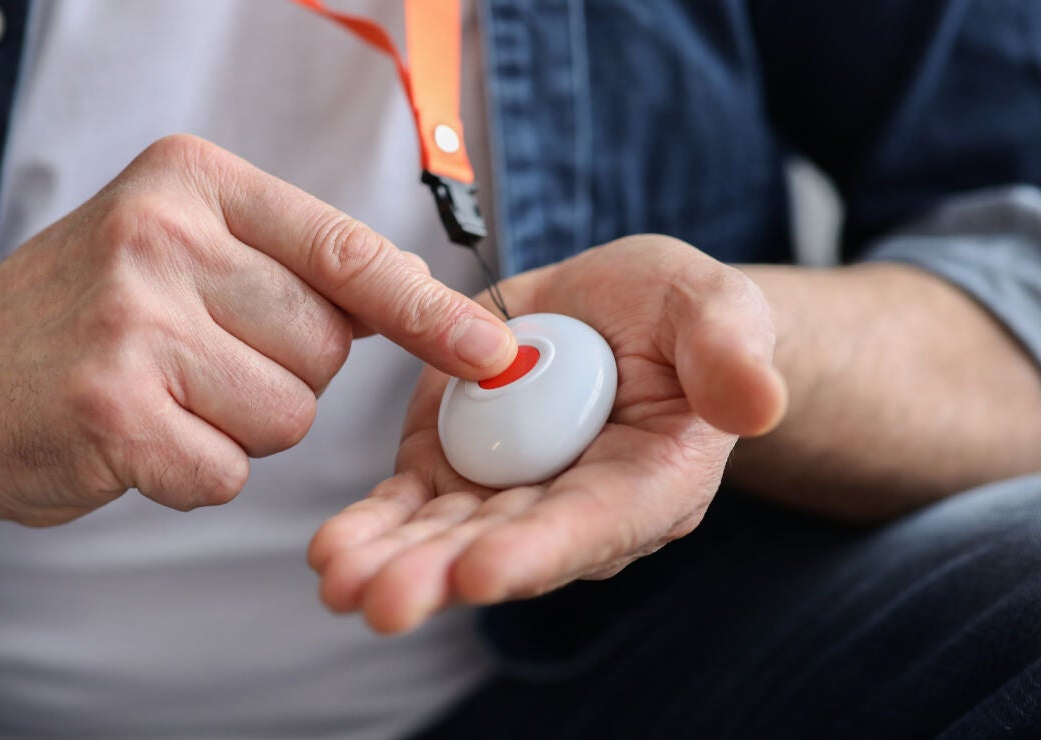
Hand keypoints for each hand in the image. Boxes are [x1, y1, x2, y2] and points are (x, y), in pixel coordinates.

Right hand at [0, 134, 515, 525]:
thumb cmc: (80, 317)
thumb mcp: (175, 246)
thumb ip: (288, 261)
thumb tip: (418, 290)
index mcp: (191, 180)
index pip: (348, 250)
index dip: (429, 309)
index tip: (493, 350)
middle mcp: (162, 235)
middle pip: (325, 346)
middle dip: (281, 374)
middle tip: (192, 360)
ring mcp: (131, 320)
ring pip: (288, 416)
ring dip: (238, 428)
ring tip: (159, 395)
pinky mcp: (109, 407)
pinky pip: (226, 473)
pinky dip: (190, 474)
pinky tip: (132, 439)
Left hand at [308, 235, 786, 632]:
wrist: (616, 311)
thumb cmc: (675, 313)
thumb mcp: (712, 306)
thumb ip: (730, 352)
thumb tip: (760, 404)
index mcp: (650, 480)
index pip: (595, 524)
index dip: (540, 551)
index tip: (482, 573)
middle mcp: (574, 505)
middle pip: (506, 548)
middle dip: (442, 576)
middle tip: (383, 599)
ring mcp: (508, 492)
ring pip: (446, 537)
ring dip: (392, 563)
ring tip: (338, 580)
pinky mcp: (454, 467)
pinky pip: (410, 504)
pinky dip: (372, 526)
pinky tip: (331, 550)